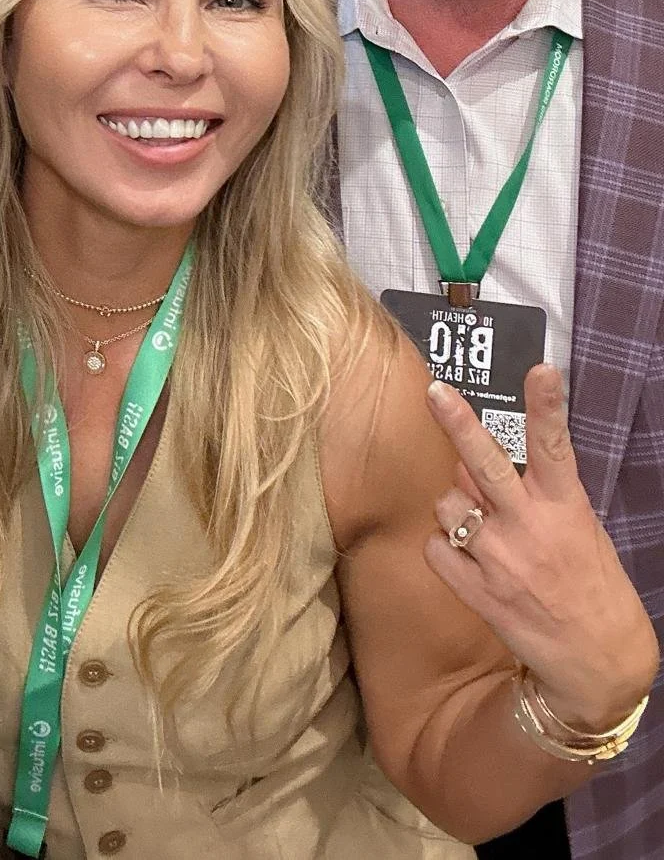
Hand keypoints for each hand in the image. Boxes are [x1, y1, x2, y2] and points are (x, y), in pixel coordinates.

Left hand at [423, 364, 658, 732]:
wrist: (599, 665)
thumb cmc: (589, 586)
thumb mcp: (575, 530)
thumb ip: (526, 494)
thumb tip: (469, 462)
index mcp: (566, 509)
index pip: (555, 446)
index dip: (547, 406)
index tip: (541, 368)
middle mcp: (531, 529)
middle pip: (487, 465)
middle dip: (459, 424)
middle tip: (435, 391)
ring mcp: (502, 562)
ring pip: (447, 504)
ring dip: (451, 506)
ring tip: (475, 525)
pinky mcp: (479, 594)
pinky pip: (435, 549)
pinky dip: (442, 547)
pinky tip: (464, 558)